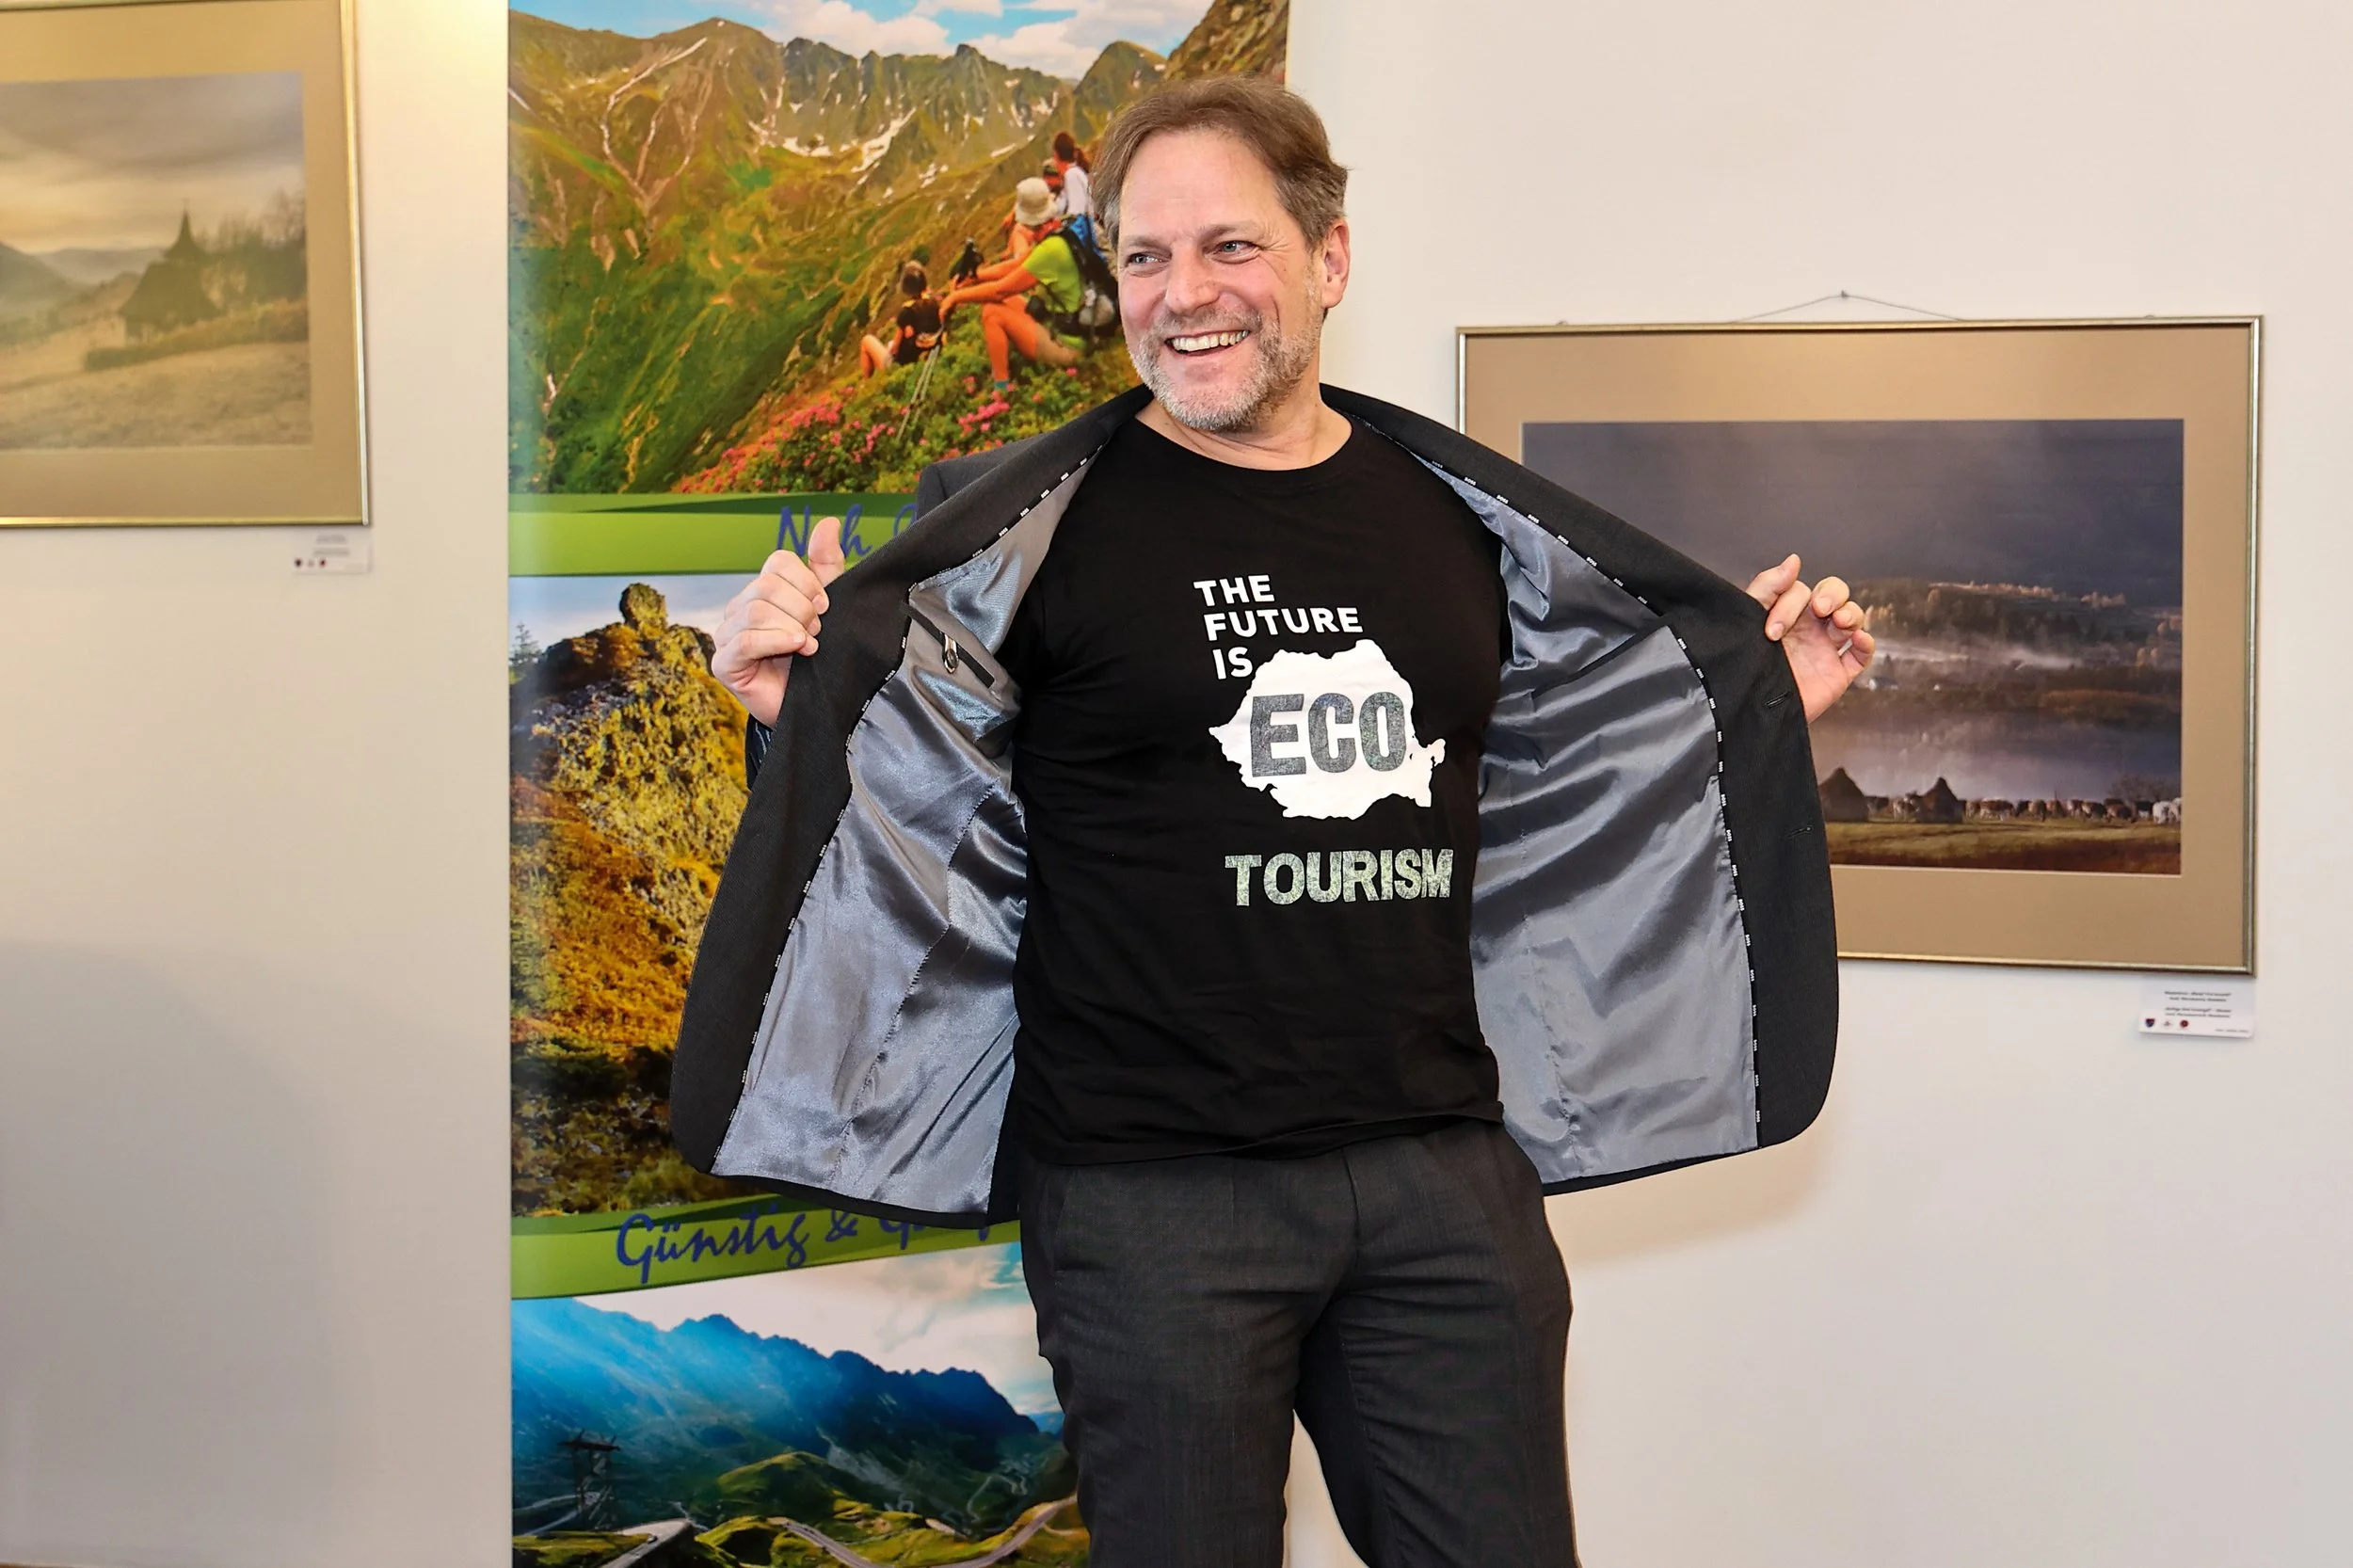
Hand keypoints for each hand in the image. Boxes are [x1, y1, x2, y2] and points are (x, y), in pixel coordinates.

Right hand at [711, 517, 846, 727]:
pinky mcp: (724, 663)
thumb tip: (828, 522)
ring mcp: (727, 635)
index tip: (826, 608)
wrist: (813, 707)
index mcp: (762, 591)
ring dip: (792, 628)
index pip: (778, 562)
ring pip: (757, 610)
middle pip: (767, 586)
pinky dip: (777, 641)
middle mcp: (740, 608)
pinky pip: (746, 640)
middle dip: (803, 608)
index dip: (808, 582)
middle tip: (817, 631)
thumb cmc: (818, 658)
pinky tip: (797, 650)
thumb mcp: (829, 608)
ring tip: (809, 646)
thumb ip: (827, 565)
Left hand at [1745, 554, 1875, 721]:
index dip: (1790, 603)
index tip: (1771, 631)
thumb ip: (1767, 589)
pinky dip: (1866, 643)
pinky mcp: (1837, 673)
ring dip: (1851, 613)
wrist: (1746, 710)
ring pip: (1852, 618)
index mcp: (1786, 614)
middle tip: (1820, 609)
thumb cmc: (1744, 667)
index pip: (1801, 590)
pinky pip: (1861, 655)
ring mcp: (1825, 649)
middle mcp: (1808, 627)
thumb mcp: (1749, 622)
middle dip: (1832, 594)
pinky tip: (1859, 638)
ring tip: (1839, 622)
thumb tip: (1794, 560)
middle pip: (1835, 594)